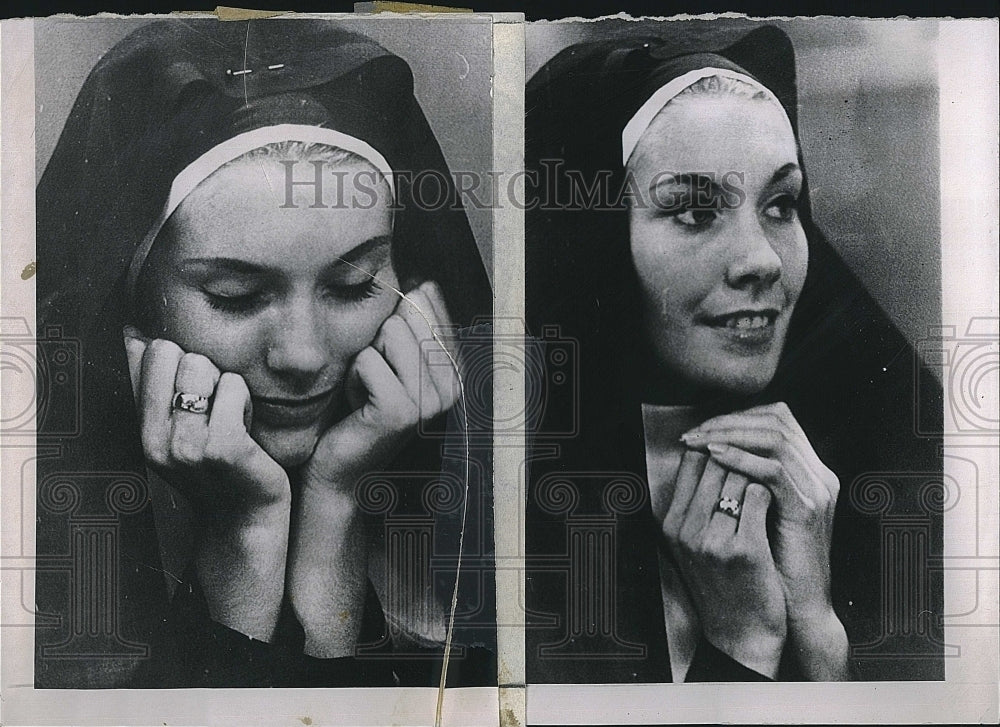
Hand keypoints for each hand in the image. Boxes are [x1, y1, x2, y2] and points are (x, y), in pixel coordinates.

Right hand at [123, 327, 290, 519]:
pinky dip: (246, 401)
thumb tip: (134, 337)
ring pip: (205, 366)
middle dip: (205, 371)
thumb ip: (154, 387)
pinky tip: (247, 431)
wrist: (244, 522)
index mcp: (142, 430)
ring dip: (228, 388)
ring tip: (232, 421)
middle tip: (216, 410)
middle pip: (178, 354)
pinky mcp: (223, 448)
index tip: (194, 396)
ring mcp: (187, 446)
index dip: (181, 361)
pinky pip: (234, 386)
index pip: (149, 353)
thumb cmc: (217, 468)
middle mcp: (156, 439)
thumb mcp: (175, 430)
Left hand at [301, 280, 458, 493]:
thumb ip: (411, 324)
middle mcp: (453, 385)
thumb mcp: (391, 359)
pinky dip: (353, 378)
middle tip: (375, 381)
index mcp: (457, 368)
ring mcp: (431, 400)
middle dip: (378, 342)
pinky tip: (360, 405)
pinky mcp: (402, 410)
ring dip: (364, 360)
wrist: (342, 468)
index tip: (390, 363)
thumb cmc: (362, 408)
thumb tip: (423, 283)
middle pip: (407, 315)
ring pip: (388, 333)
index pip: (431, 305)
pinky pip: (366, 359)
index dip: (396, 320)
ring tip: (368, 392)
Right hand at [662, 451, 786, 677]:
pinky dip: (770, 490)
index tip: (738, 448)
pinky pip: (757, 496)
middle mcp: (685, 529)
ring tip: (769, 476)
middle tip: (760, 458)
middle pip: (713, 463)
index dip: (717, 447)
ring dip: (757, 470)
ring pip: (737, 475)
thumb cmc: (722, 583)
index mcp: (670, 523)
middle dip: (740, 454)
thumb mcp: (694, 544)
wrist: (741, 633)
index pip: (690, 461)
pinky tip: (777, 497)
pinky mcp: (743, 549)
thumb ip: (694, 505)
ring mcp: (712, 539)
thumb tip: (710, 453)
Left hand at [681, 402, 848, 678]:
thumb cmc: (771, 564)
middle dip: (730, 421)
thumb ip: (746, 482)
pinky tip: (715, 457)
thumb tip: (708, 448)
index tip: (702, 427)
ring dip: (731, 434)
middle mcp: (818, 474)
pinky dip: (742, 459)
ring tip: (698, 440)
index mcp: (810, 471)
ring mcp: (817, 490)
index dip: (737, 416)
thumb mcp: (759, 513)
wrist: (798, 609)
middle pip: (776, 420)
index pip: (777, 418)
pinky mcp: (807, 510)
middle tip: (695, 431)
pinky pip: (774, 471)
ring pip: (775, 439)